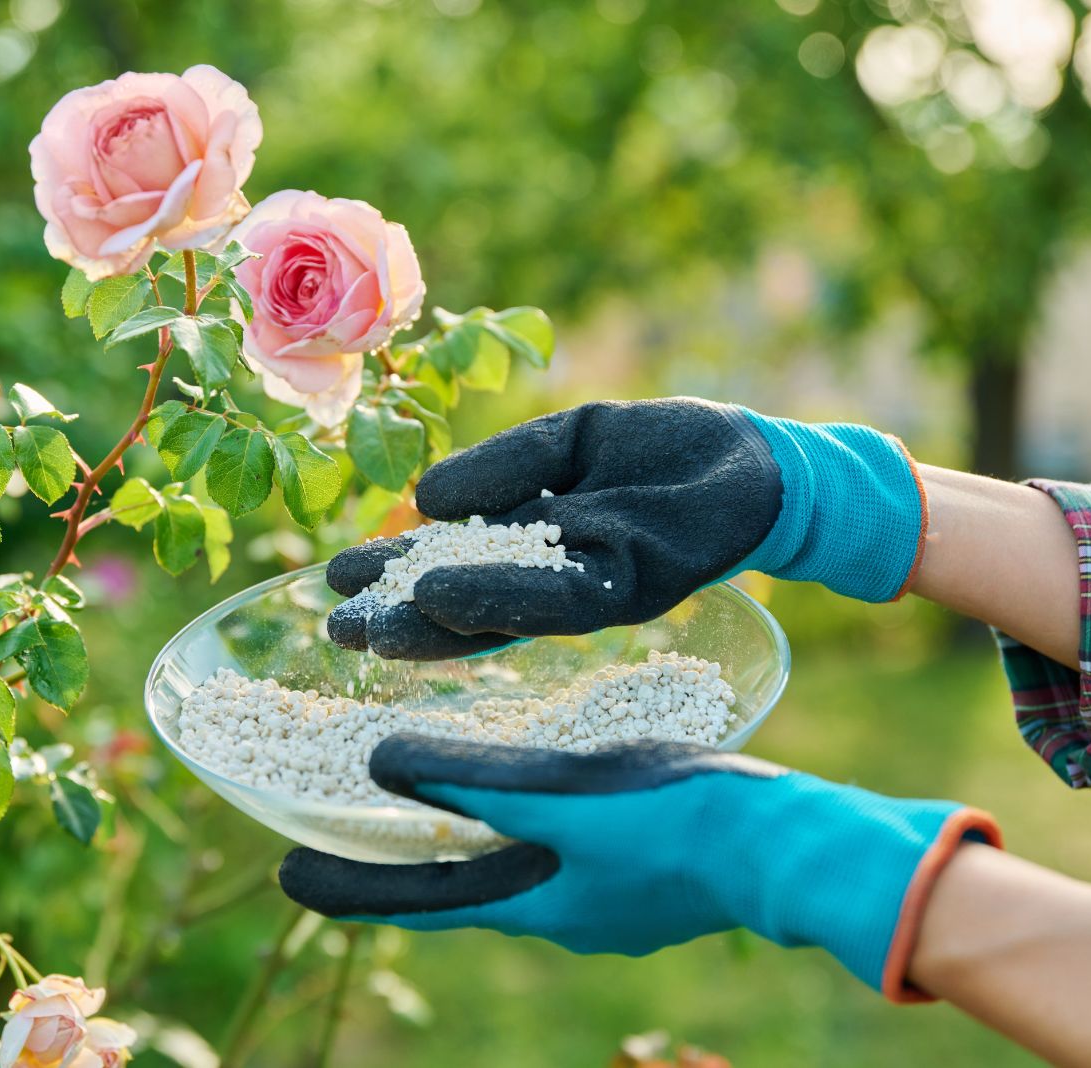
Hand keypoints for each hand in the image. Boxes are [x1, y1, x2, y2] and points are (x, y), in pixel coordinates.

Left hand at [279, 734, 997, 998]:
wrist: (787, 845)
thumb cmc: (675, 817)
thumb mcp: (564, 792)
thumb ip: (474, 780)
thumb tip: (380, 765)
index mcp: (531, 902)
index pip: (416, 900)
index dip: (351, 888)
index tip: (289, 877)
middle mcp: (559, 913)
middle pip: (456, 886)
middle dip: (402, 862)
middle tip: (350, 832)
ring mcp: (605, 899)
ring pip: (512, 865)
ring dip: (464, 839)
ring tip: (434, 798)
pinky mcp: (641, 871)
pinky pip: (561, 849)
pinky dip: (525, 822)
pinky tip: (539, 787)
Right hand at [325, 398, 925, 659]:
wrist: (761, 462)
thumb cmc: (668, 449)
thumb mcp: (569, 441)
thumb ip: (504, 468)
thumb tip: (425, 498)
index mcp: (538, 548)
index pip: (455, 568)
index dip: (396, 578)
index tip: (336, 583)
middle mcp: (557, 581)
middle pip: (466, 605)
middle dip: (397, 615)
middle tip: (329, 626)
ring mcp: (589, 590)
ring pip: (498, 612)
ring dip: (428, 621)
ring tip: (365, 627)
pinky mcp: (630, 587)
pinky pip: (552, 595)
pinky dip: (493, 595)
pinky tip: (438, 592)